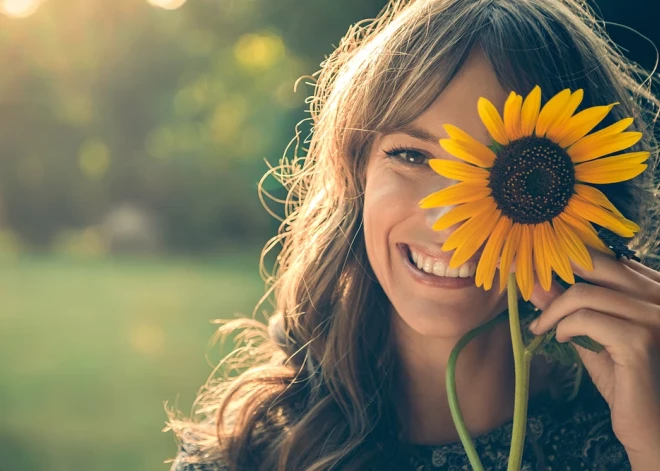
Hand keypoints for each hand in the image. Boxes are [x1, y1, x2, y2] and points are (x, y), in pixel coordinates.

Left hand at [527, 250, 659, 462]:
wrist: (652, 426)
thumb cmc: (627, 381)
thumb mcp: (595, 335)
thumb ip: (571, 308)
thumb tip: (537, 281)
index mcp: (656, 288)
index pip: (605, 258)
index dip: (565, 259)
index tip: (532, 265)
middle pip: (595, 263)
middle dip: (551, 271)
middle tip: (525, 283)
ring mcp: (655, 317)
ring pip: (584, 293)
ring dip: (552, 311)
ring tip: (541, 327)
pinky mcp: (640, 340)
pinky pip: (585, 319)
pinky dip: (564, 327)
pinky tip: (560, 340)